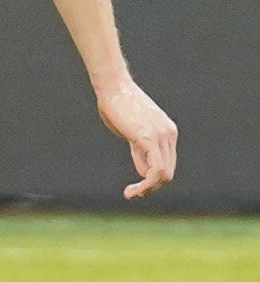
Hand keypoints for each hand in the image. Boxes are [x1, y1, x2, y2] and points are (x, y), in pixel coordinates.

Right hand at [95, 76, 177, 197]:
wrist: (113, 87)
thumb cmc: (116, 105)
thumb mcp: (130, 132)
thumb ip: (139, 151)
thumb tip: (144, 172)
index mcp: (167, 132)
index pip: (166, 163)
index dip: (152, 179)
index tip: (135, 187)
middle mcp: (169, 134)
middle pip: (168, 172)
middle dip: (151, 187)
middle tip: (132, 194)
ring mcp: (161, 136)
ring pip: (163, 174)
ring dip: (148, 189)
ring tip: (131, 194)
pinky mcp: (149, 139)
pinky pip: (156, 170)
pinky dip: (146, 184)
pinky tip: (132, 189)